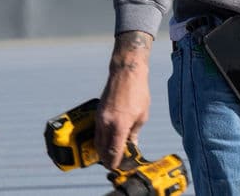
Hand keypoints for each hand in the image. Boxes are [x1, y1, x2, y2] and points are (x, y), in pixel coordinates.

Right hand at [95, 31, 152, 168]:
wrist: (126, 73)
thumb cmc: (138, 92)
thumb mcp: (142, 114)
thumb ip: (135, 132)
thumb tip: (131, 144)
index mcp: (120, 125)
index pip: (113, 151)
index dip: (115, 161)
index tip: (117, 166)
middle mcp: (107, 123)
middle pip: (102, 148)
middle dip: (107, 158)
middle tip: (113, 162)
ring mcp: (100, 117)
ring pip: (97, 140)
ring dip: (102, 149)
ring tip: (110, 153)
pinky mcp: (98, 112)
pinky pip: (97, 130)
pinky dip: (101, 138)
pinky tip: (107, 139)